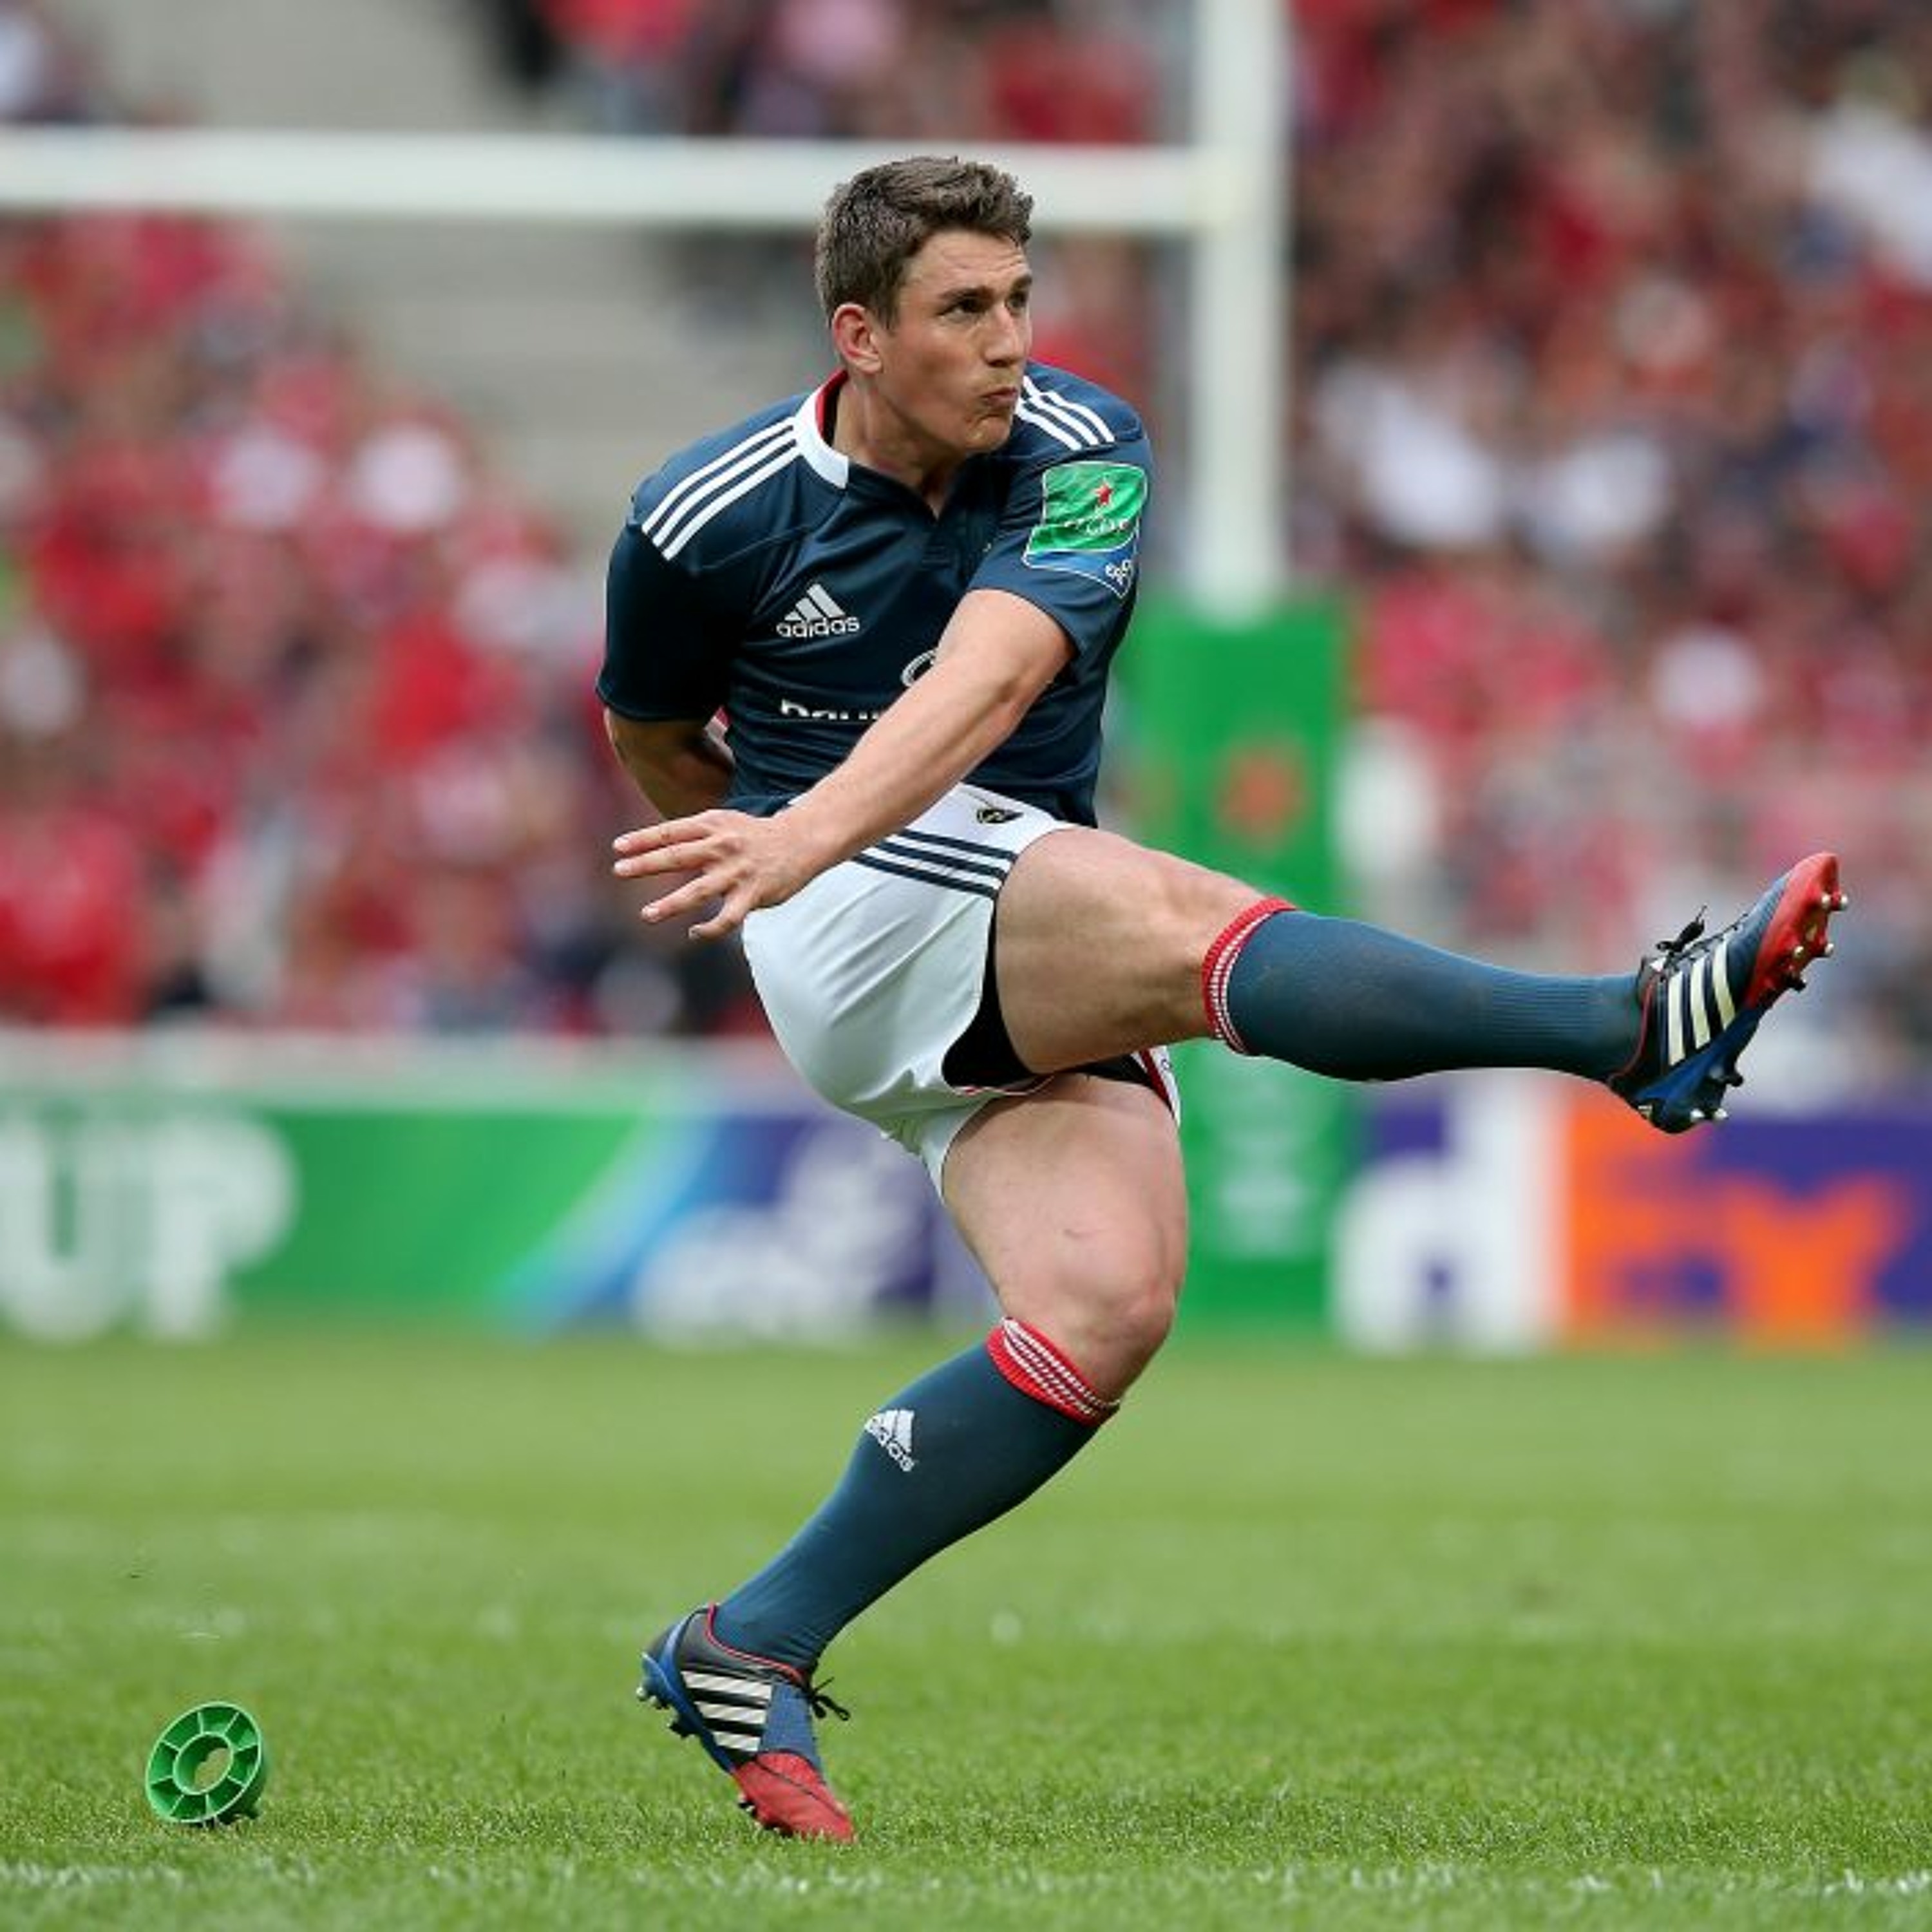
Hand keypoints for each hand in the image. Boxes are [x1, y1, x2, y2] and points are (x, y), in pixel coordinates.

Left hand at [612, 809, 813, 940]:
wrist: (802, 840)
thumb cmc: (754, 835)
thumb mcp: (724, 823)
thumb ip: (694, 833)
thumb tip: (655, 846)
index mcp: (712, 825)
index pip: (671, 832)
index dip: (643, 839)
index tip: (618, 847)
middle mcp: (722, 846)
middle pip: (677, 855)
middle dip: (646, 864)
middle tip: (619, 871)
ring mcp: (737, 871)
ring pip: (698, 891)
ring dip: (670, 904)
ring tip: (647, 915)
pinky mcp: (753, 894)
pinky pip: (727, 918)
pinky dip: (709, 929)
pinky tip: (694, 933)